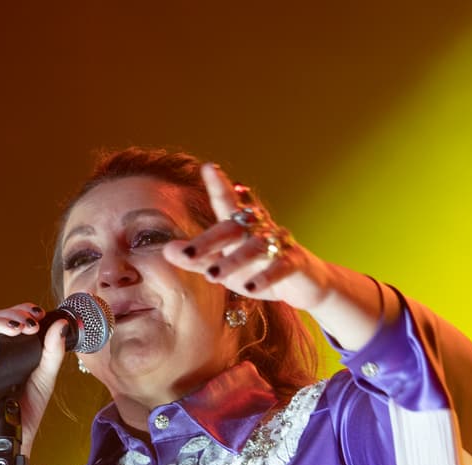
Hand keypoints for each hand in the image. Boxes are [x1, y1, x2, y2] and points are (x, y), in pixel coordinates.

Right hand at [0, 302, 69, 464]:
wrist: (6, 440)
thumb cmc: (22, 414)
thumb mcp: (44, 379)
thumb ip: (52, 353)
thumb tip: (61, 325)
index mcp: (10, 351)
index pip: (12, 319)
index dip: (22, 310)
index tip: (39, 315)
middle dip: (12, 313)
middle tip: (29, 323)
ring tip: (15, 328)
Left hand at [162, 163, 334, 310]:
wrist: (305, 285)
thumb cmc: (258, 270)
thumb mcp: (224, 266)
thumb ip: (196, 259)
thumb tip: (166, 250)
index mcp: (241, 226)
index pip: (227, 203)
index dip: (219, 186)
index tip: (209, 168)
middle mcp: (260, 229)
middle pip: (233, 226)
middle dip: (209, 240)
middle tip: (188, 254)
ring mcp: (279, 244)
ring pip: (255, 247)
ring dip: (233, 261)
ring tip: (212, 276)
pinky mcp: (295, 262)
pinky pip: (281, 266)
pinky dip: (265, 277)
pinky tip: (251, 288)